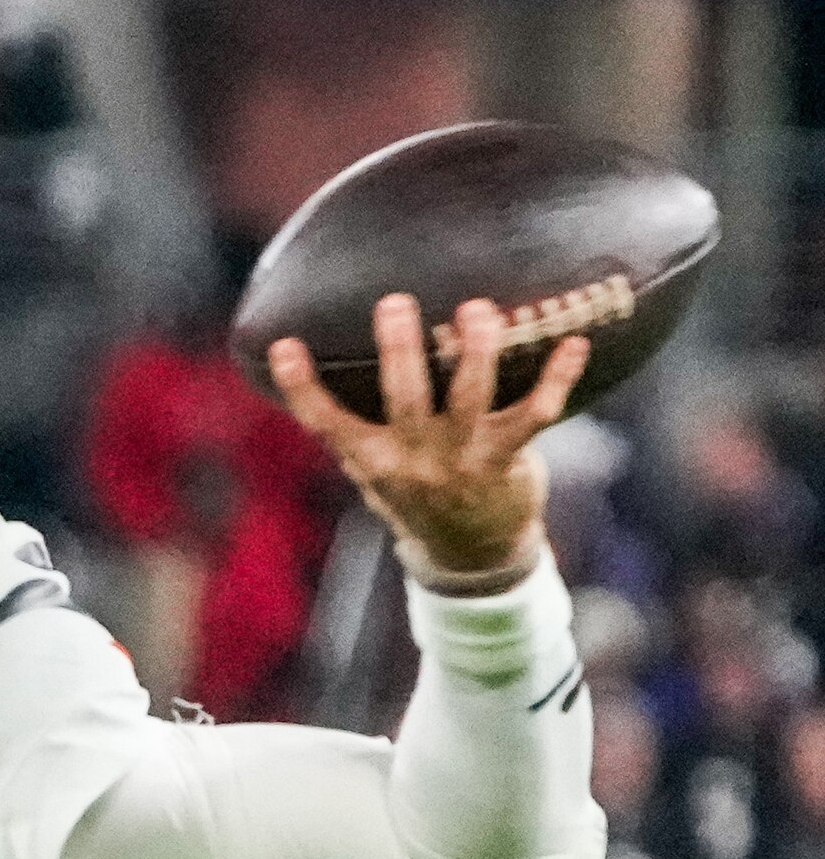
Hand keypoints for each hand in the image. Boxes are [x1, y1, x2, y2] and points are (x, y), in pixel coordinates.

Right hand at [263, 290, 588, 593]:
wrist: (471, 554)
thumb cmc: (419, 496)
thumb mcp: (377, 473)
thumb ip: (359, 432)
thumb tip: (326, 379)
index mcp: (374, 461)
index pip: (327, 423)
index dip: (302, 387)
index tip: (285, 346)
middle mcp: (414, 460)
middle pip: (405, 399)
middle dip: (399, 350)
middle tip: (395, 303)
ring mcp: (461, 460)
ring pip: (469, 398)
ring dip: (476, 351)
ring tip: (477, 311)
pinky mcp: (505, 459)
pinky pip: (536, 414)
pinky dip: (558, 378)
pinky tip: (574, 344)